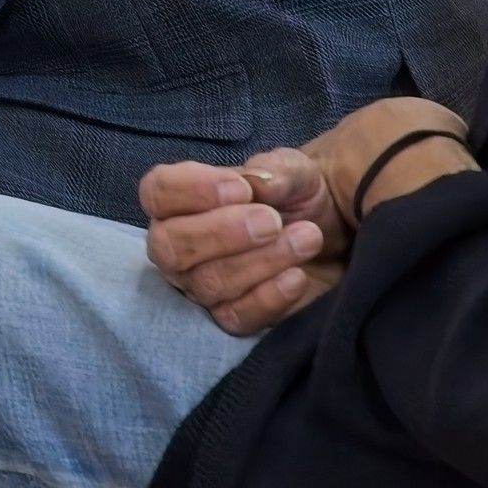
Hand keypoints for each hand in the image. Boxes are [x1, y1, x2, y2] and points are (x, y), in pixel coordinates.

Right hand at [136, 150, 342, 336]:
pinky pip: (236, 317)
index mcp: (178, 199)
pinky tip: (298, 276)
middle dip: (222, 233)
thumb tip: (260, 183)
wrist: (330, 231)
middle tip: (273, 221)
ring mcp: (200, 285)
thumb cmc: (294, 194)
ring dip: (262, 260)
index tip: (242, 189)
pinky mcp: (232, 315)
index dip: (193, 190)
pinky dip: (269, 298)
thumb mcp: (292, 170)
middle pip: (169, 246)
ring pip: (208, 282)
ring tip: (307, 238)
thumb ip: (274, 171)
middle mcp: (177, 245)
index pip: (158, 192)